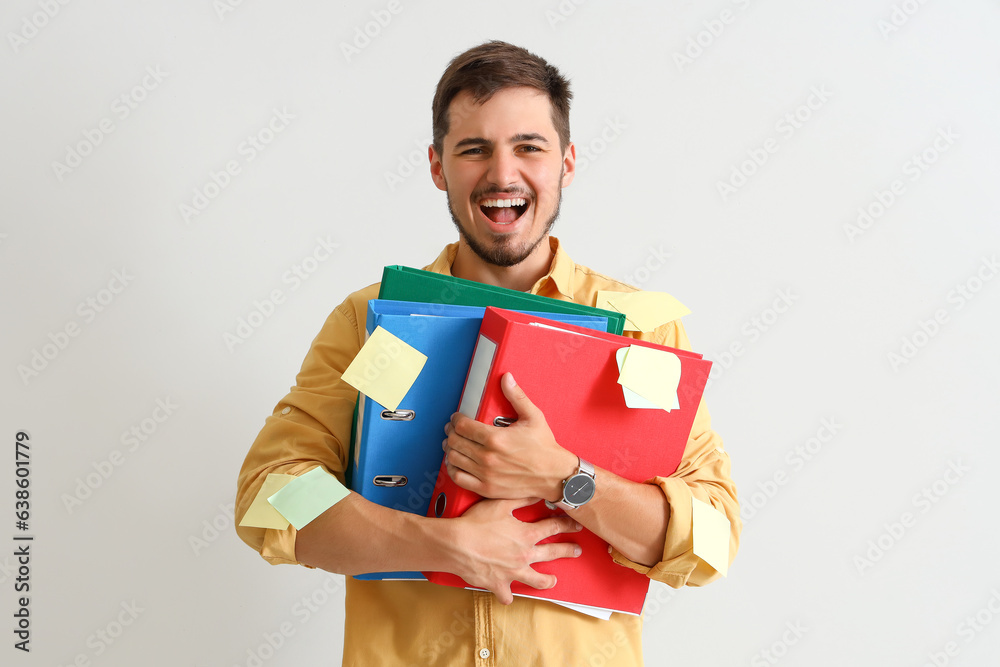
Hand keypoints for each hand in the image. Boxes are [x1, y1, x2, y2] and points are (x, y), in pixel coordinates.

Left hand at [443, 373, 576, 500]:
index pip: (462, 425)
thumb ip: (516, 396)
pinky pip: (458, 478)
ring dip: (450, 449)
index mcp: (496, 438)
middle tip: (454, 429)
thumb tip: (506, 378)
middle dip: (451, 432)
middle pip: (455, 441)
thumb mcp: (533, 417)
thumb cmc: (545, 447)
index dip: (456, 419)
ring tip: (454, 443)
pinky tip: (455, 462)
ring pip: (453, 458)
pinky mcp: (486, 488)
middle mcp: (488, 457)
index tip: (457, 417)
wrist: (555, 475)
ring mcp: (486, 474)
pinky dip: (452, 469)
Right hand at [450, 497, 581, 604]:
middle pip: (553, 553)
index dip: (567, 525)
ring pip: (537, 580)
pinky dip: (507, 595)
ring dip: (547, 581)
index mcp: (526, 535)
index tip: (575, 525)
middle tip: (576, 550)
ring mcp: (513, 572)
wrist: (456, 544)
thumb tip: (537, 492)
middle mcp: (524, 555)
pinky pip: (507, 596)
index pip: (554, 527)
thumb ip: (521, 499)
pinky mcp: (499, 585)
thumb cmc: (475, 523)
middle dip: (568, 550)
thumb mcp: (500, 504)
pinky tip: (509, 594)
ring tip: (553, 580)